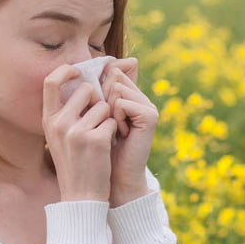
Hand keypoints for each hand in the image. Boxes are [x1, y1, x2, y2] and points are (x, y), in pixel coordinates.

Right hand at [42, 64, 117, 201]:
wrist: (81, 196)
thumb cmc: (74, 163)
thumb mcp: (60, 137)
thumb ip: (66, 112)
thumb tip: (83, 84)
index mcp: (48, 120)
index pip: (50, 82)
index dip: (65, 70)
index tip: (78, 72)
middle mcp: (59, 124)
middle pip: (86, 89)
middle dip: (97, 100)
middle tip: (98, 118)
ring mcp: (77, 132)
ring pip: (103, 106)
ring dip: (107, 119)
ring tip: (100, 138)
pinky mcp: (96, 140)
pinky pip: (112, 122)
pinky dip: (114, 132)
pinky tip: (106, 148)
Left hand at [99, 57, 158, 206]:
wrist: (113, 178)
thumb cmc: (99, 149)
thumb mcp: (94, 116)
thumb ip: (95, 92)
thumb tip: (95, 66)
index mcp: (131, 95)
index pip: (112, 71)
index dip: (99, 89)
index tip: (100, 115)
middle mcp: (142, 98)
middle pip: (113, 78)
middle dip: (102, 100)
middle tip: (108, 125)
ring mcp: (148, 106)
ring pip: (117, 89)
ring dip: (107, 111)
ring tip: (115, 130)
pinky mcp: (150, 116)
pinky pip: (122, 103)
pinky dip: (116, 119)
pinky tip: (121, 134)